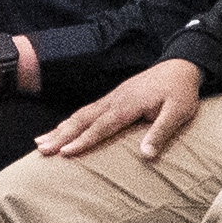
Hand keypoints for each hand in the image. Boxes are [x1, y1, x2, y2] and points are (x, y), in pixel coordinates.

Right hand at [38, 58, 208, 159]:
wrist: (180, 66)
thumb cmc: (181, 91)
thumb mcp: (178, 112)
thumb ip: (161, 132)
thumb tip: (146, 156)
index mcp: (128, 104)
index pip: (101, 126)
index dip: (83, 140)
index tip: (65, 153)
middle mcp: (114, 100)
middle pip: (82, 119)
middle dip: (60, 135)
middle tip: (41, 149)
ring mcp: (112, 98)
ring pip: (81, 114)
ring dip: (60, 129)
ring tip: (40, 142)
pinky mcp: (113, 98)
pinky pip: (87, 111)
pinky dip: (70, 121)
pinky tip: (62, 129)